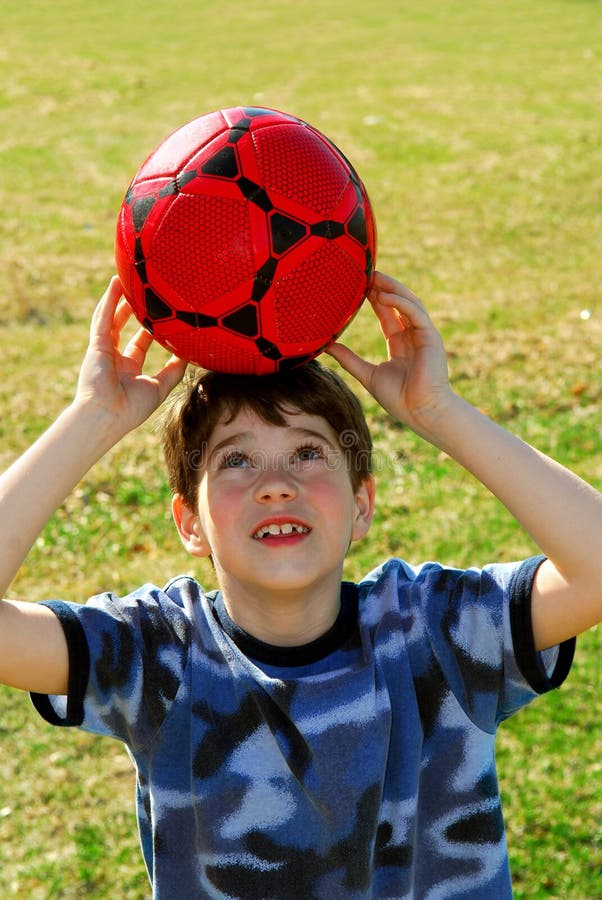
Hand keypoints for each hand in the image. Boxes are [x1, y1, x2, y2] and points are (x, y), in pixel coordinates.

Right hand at [76, 277, 187, 433]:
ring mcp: (103, 350)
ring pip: (110, 318)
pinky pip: (103, 318)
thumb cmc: (131, 408)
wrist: (108, 416)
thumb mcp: (160, 387)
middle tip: (144, 292)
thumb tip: (191, 355)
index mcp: (127, 369)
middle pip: (123, 327)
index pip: (139, 344)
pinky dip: (109, 301)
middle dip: (131, 309)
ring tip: (126, 278)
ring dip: (117, 299)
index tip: (162, 315)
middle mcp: (114, 358)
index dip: (149, 329)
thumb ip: (174, 371)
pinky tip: (116, 285)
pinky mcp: (96, 344)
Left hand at [327, 272, 453, 436]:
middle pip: (398, 302)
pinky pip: (415, 312)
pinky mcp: (430, 336)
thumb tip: (326, 347)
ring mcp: (423, 334)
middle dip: (383, 286)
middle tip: (364, 272)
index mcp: (400, 343)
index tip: (359, 284)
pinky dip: (400, 302)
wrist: (420, 412)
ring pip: (408, 302)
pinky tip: (383, 295)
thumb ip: (348, 359)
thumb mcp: (367, 374)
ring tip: (373, 276)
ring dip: (392, 287)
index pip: (387, 313)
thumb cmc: (399, 399)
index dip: (375, 297)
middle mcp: (412, 335)